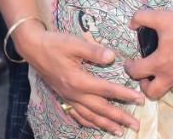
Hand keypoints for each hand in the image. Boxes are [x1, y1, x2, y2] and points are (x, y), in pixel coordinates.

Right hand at [17, 21, 143, 133]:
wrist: (33, 48)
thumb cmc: (54, 43)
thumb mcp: (73, 43)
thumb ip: (93, 51)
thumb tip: (112, 57)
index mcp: (79, 80)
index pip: (107, 90)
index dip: (125, 95)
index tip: (140, 100)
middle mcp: (74, 93)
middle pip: (101, 109)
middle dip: (120, 118)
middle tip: (136, 125)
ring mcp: (68, 97)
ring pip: (90, 116)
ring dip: (106, 124)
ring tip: (120, 132)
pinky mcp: (64, 96)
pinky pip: (78, 115)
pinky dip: (88, 122)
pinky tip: (96, 126)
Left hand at [124, 10, 172, 99]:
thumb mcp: (160, 17)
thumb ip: (141, 18)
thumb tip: (131, 24)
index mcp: (159, 63)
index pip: (136, 73)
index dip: (129, 68)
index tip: (130, 64)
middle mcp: (172, 77)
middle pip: (152, 93)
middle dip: (145, 86)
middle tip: (146, 77)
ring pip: (172, 89)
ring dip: (166, 82)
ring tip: (166, 70)